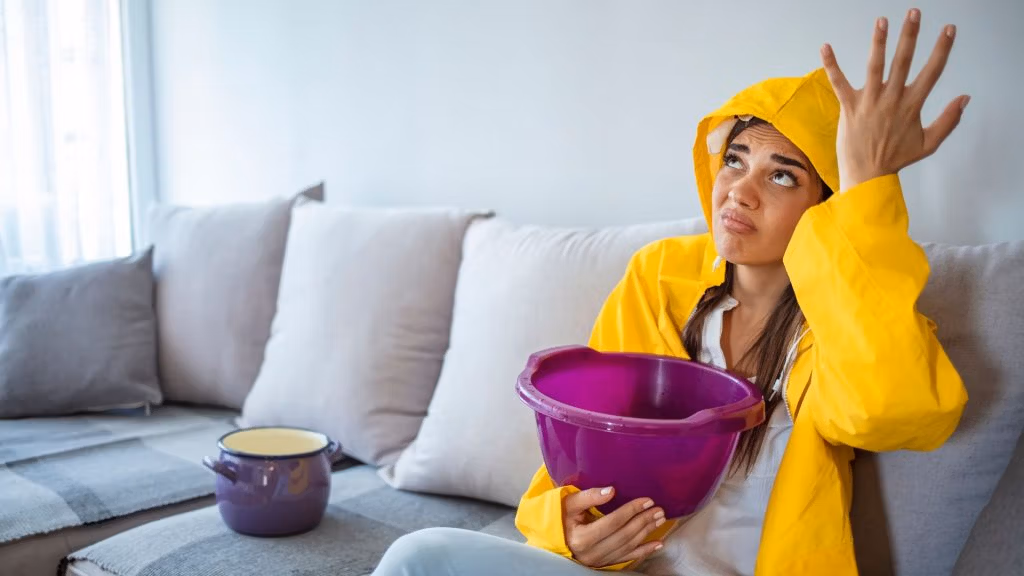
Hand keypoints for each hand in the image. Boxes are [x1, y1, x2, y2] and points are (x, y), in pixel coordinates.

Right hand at [563, 486, 665, 567]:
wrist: (553, 536)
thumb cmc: (561, 517)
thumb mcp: (569, 503)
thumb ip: (589, 496)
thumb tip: (611, 490)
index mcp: (582, 537)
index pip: (613, 522)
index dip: (631, 511)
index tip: (647, 500)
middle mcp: (592, 552)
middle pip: (624, 535)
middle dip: (643, 521)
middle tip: (658, 509)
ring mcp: (598, 560)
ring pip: (628, 546)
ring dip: (646, 533)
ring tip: (659, 519)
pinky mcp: (604, 563)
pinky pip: (627, 557)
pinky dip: (644, 551)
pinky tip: (658, 544)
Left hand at [820, 8, 969, 191]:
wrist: (867, 175)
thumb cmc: (896, 159)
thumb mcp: (928, 143)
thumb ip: (949, 120)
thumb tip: (965, 99)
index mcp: (912, 105)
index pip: (932, 71)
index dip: (942, 49)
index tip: (948, 29)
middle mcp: (892, 100)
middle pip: (904, 62)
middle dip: (910, 36)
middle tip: (914, 13)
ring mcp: (870, 102)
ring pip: (875, 66)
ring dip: (879, 42)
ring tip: (882, 21)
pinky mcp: (849, 107)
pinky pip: (839, 82)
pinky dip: (832, 64)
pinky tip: (825, 46)